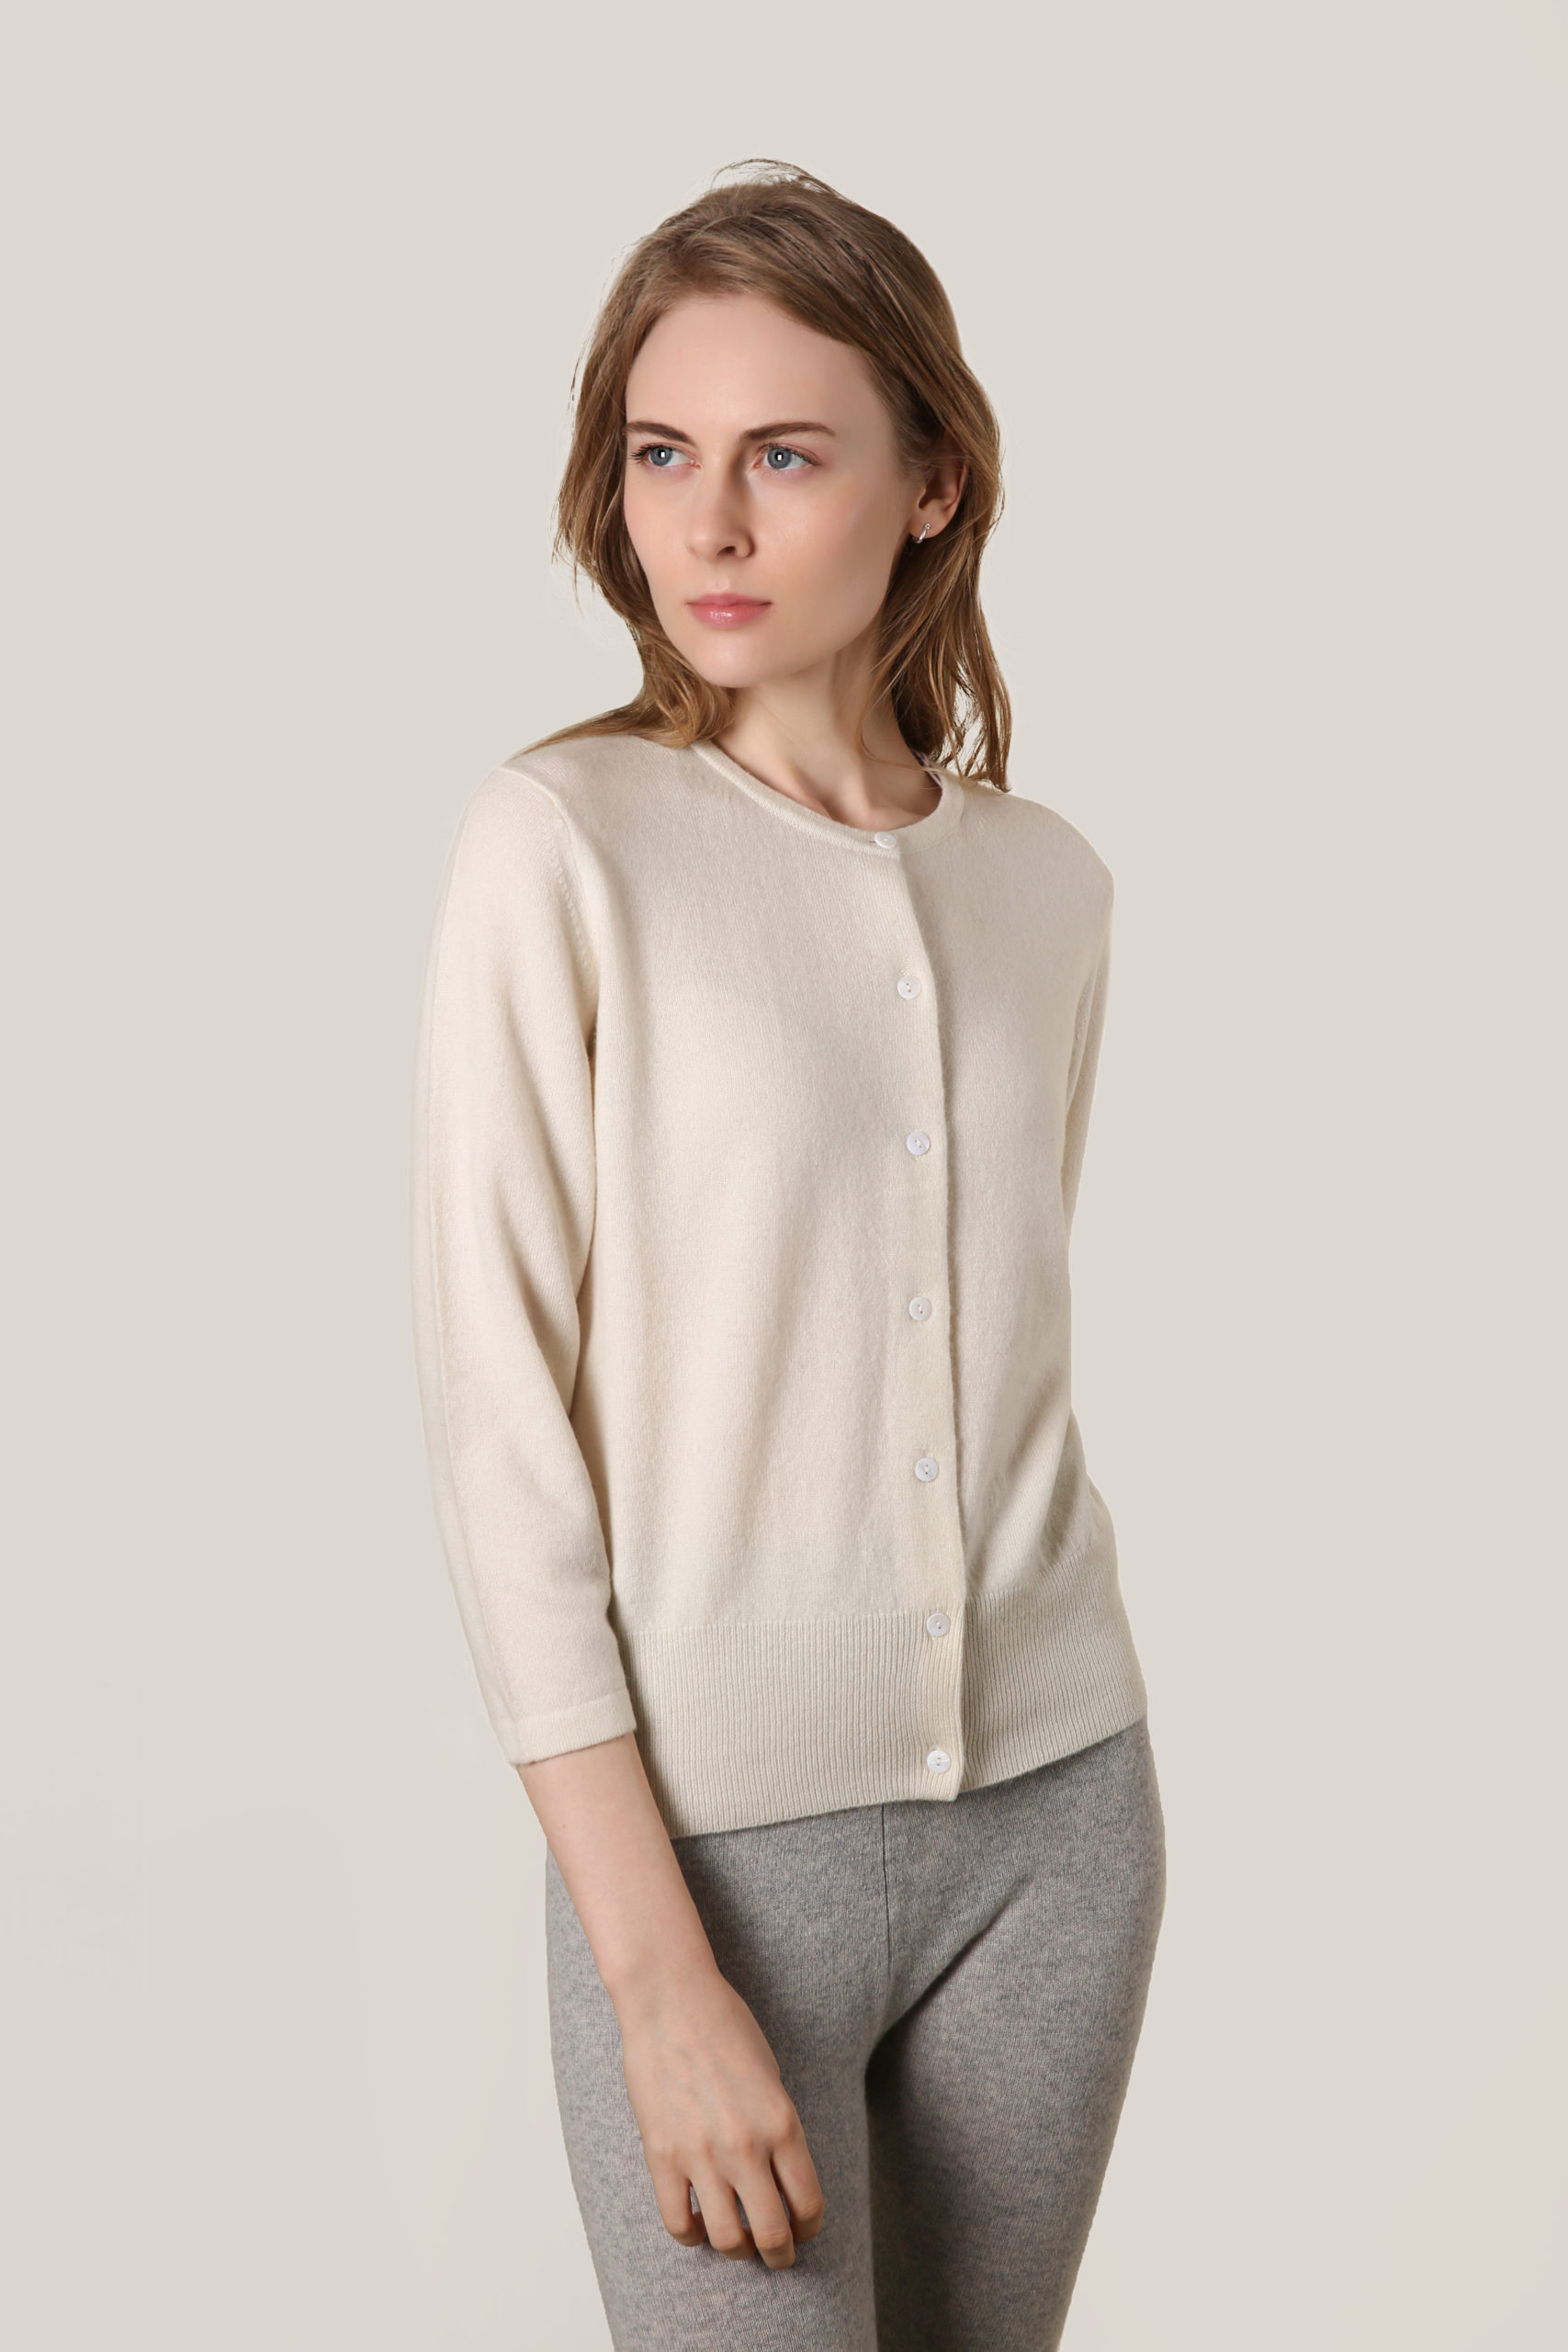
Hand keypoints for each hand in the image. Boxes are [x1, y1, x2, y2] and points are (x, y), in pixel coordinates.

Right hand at [614, 1958, 825, 2268]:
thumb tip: (778, 2179)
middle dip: (781, 2255)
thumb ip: (777, 2130)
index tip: (804, 2231)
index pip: (808, 2204)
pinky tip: (698, 2225)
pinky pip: (679, 2222)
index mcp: (782, 2123)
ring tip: (738, 2242)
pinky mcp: (661, 2155)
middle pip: (772, 2235)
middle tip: (778, 2256)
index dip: (810, 2228)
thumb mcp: (770, 2077)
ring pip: (727, 2240)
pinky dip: (692, 2235)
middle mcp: (745, 2146)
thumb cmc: (725, 2026)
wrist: (670, 1999)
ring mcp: (700, 2155)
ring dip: (738, 2250)